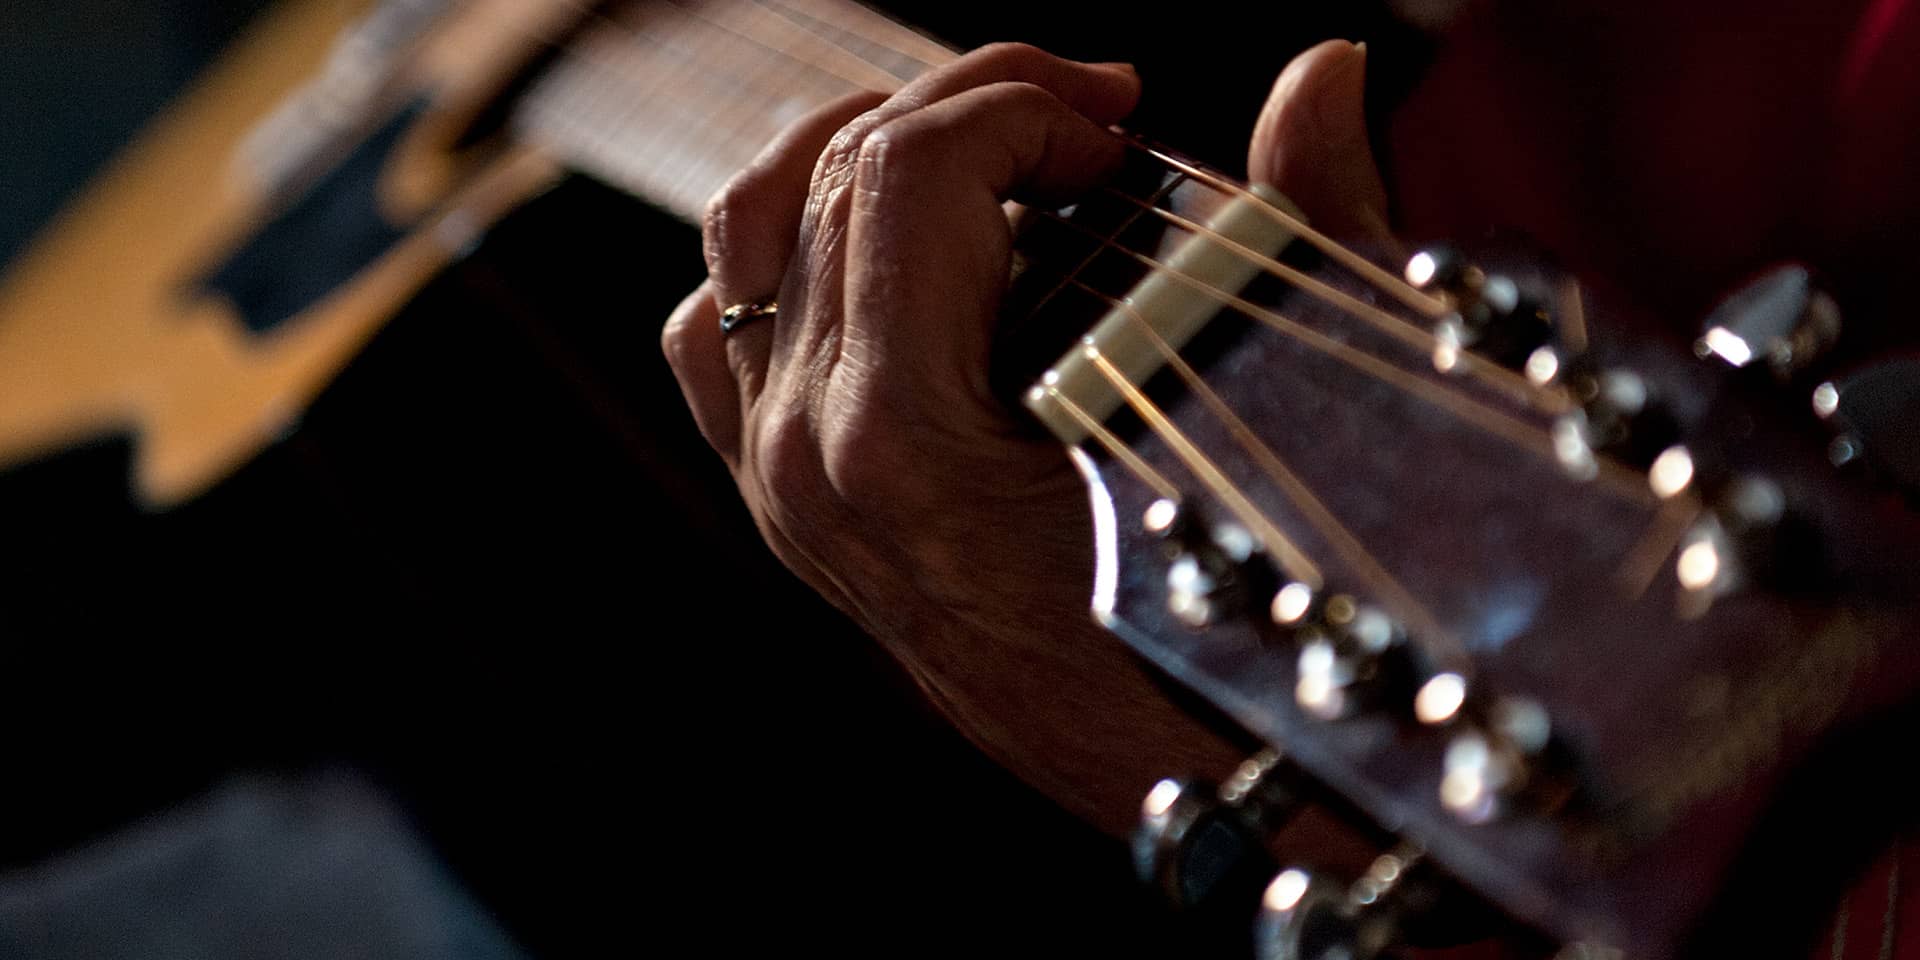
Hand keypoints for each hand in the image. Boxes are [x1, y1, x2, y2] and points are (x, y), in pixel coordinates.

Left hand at [662, 40, 1385, 834]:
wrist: (1179, 777)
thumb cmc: (1240, 626)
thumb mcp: (1267, 420)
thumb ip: (1298, 220)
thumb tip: (1323, 71)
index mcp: (902, 435)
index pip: (912, 170)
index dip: (1024, 107)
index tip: (1121, 137)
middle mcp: (810, 454)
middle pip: (838, 180)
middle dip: (969, 107)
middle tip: (1083, 120)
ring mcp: (780, 481)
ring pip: (755, 237)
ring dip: (866, 157)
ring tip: (978, 150)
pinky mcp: (784, 498)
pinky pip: (719, 334)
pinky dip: (784, 257)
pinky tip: (880, 249)